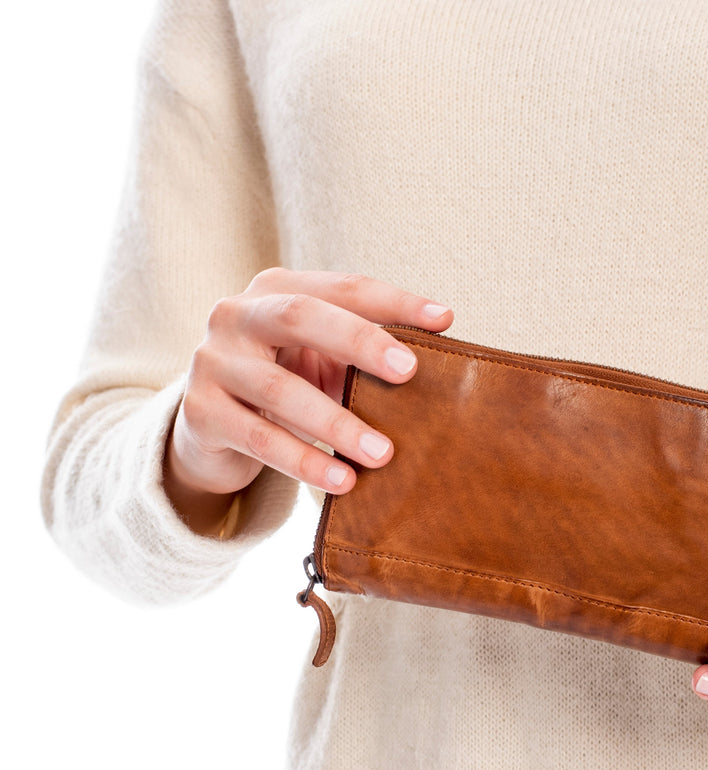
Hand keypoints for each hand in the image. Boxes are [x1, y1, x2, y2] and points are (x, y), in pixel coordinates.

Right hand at [164, 268, 452, 531]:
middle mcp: (237, 315)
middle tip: (410, 371)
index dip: (394, 302)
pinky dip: (305, 462)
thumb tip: (438, 354)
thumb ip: (364, 352)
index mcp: (277, 289)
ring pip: (280, 390)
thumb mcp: (322, 360)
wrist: (213, 428)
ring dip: (337, 423)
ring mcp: (213, 362)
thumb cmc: (286, 383)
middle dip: (360, 341)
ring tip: (383, 453)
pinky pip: (261, 440)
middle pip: (301, 317)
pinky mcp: (201, 413)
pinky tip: (342, 482)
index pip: (343, 287)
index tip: (444, 320)